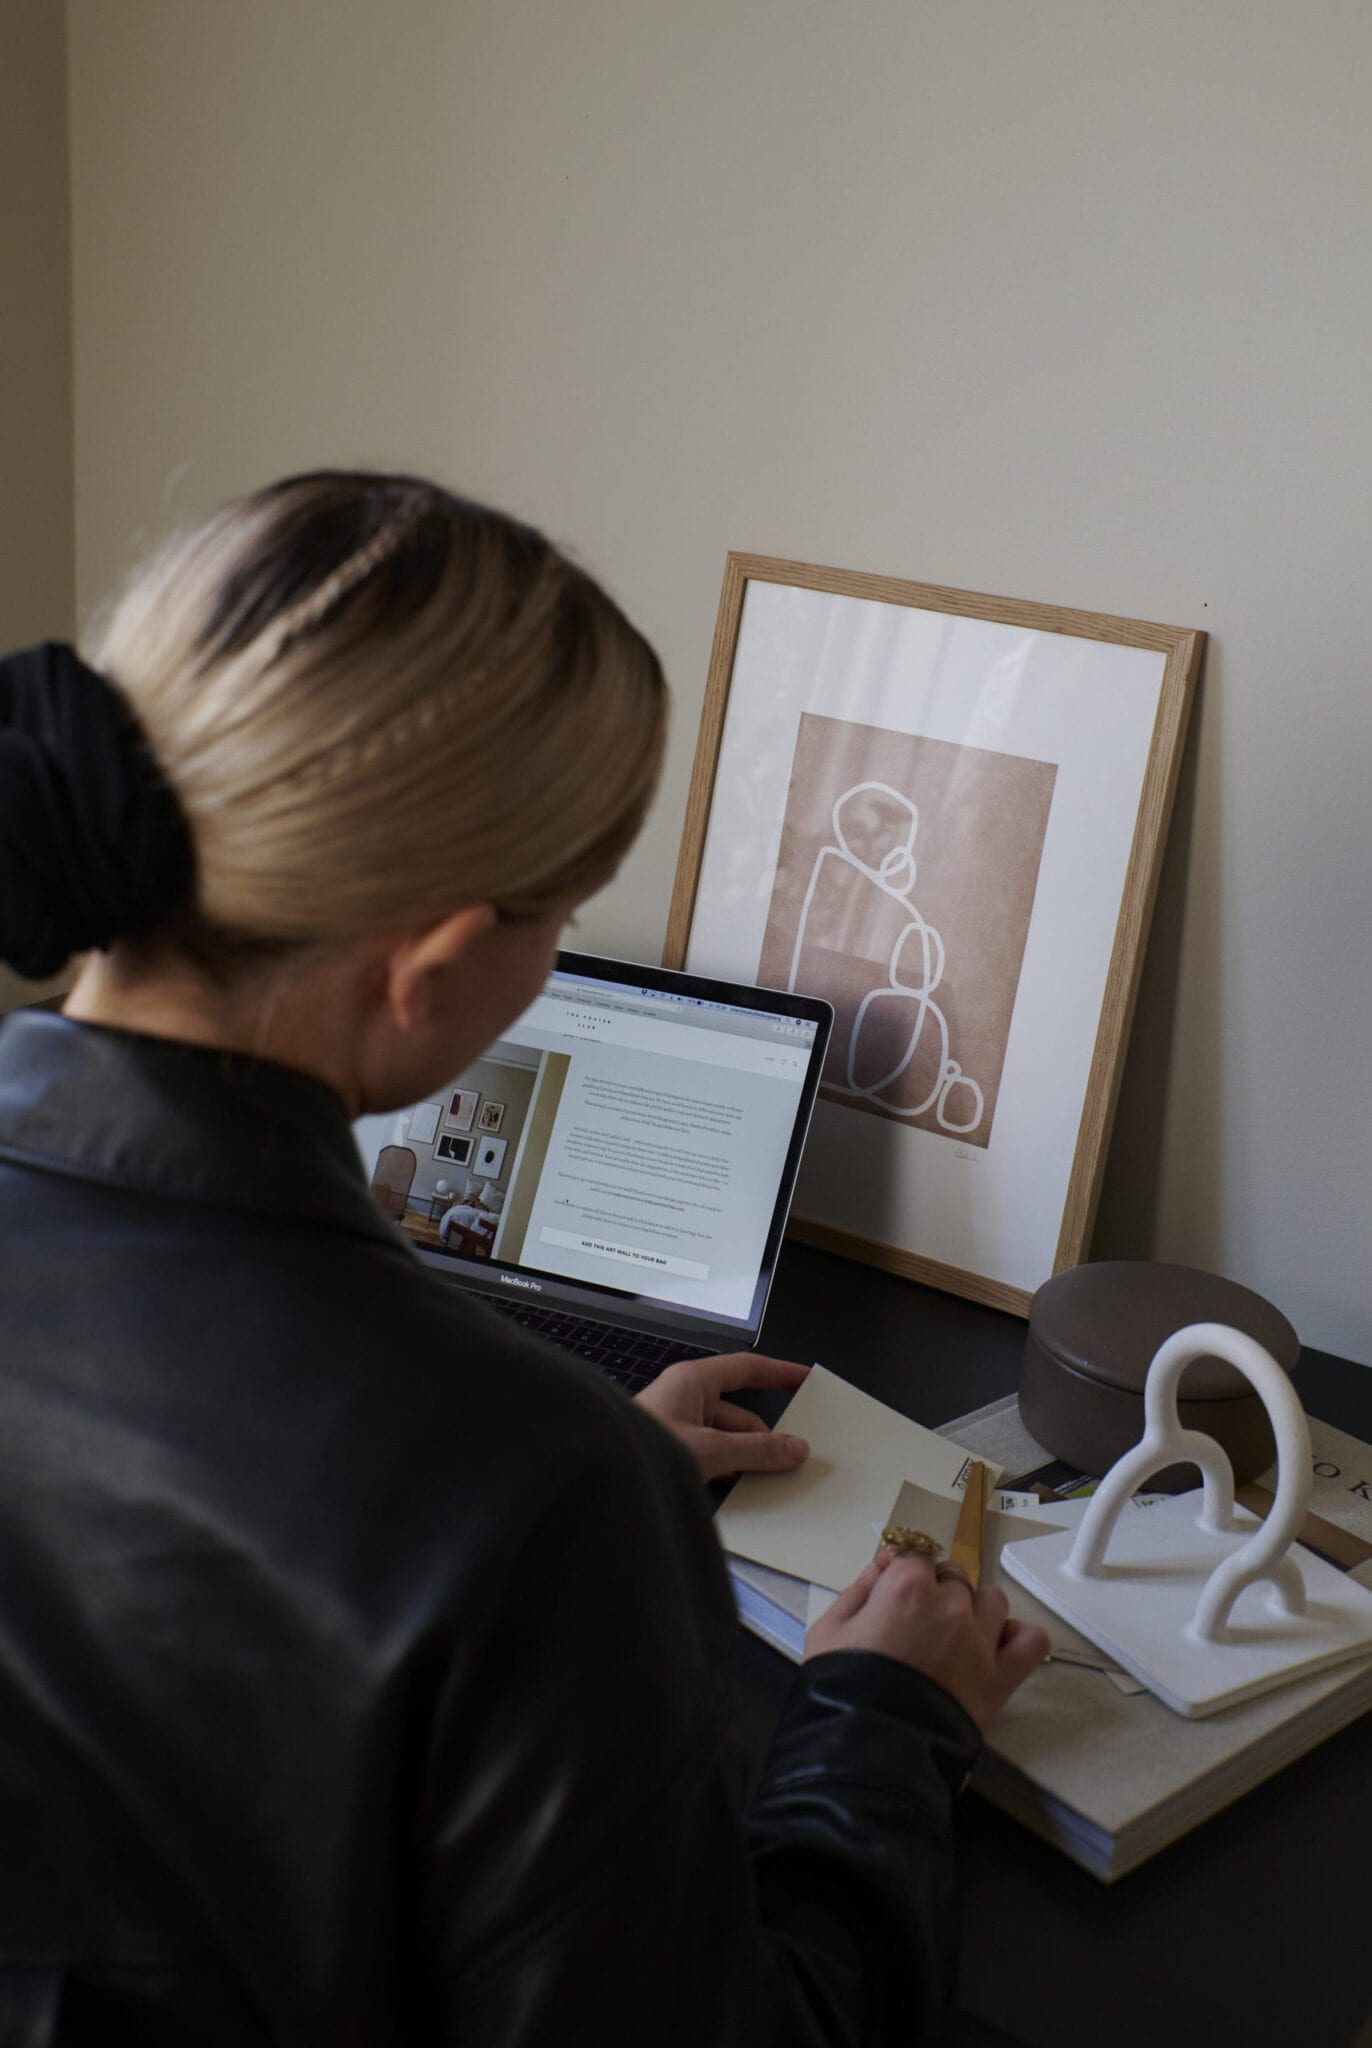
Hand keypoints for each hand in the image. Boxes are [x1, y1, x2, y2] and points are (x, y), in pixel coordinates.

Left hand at [634, 1354, 809, 1482]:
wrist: (597, 1478)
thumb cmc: (643, 1449)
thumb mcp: (710, 1451)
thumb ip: (756, 1450)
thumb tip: (796, 1447)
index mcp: (694, 1381)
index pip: (746, 1368)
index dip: (778, 1372)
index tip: (805, 1378)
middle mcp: (686, 1398)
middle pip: (741, 1413)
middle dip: (766, 1437)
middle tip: (796, 1458)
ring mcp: (677, 1425)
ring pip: (727, 1439)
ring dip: (746, 1460)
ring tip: (771, 1482)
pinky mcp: (670, 1451)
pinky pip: (711, 1457)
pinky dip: (727, 1472)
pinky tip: (741, 1494)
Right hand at [803, 1550, 1048, 1733]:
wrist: (868, 1750)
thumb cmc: (840, 1690)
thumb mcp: (828, 1633)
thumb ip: (856, 1592)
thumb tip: (879, 1569)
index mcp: (907, 1587)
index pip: (916, 1557)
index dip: (902, 1574)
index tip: (893, 1590)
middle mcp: (950, 1605)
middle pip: (954, 1578)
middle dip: (936, 1592)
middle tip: (915, 1624)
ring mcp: (980, 1640)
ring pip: (992, 1601)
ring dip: (975, 1609)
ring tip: (955, 1635)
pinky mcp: (1000, 1678)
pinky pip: (1031, 1641)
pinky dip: (1018, 1638)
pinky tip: (995, 1647)